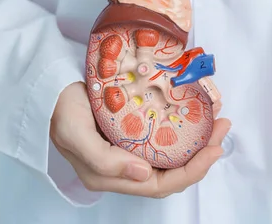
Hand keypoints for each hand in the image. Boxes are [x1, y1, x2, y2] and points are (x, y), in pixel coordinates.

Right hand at [50, 82, 230, 197]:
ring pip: (172, 155)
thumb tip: (143, 174)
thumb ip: (104, 160)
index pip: (161, 185)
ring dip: (198, 141)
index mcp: (111, 176)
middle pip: (173, 171)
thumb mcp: (74, 134)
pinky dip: (184, 128)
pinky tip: (196, 113)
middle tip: (222, 127)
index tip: (215, 148)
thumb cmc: (58, 110)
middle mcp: (124, 168)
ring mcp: (129, 150)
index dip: (193, 171)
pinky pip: (164, 137)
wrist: (49, 87)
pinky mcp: (132, 132)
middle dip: (203, 154)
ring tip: (217, 119)